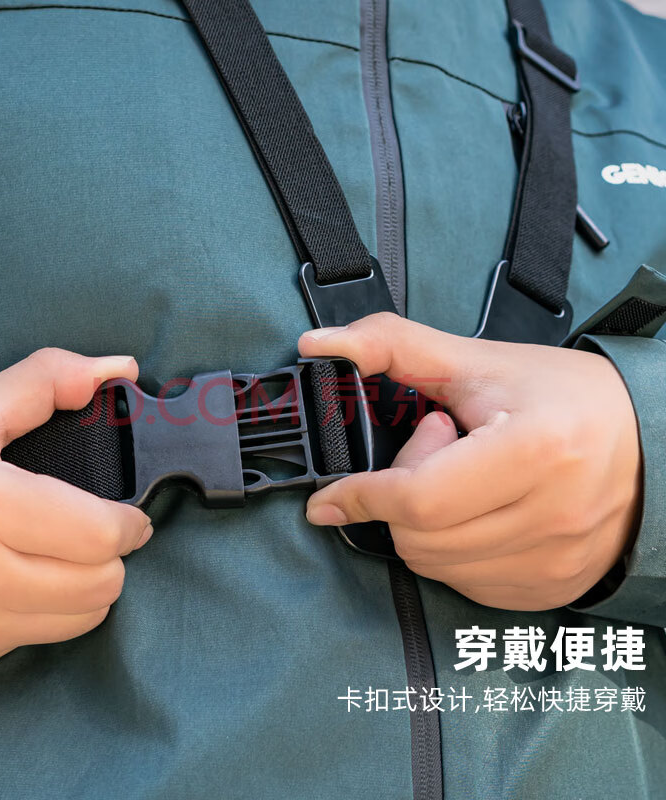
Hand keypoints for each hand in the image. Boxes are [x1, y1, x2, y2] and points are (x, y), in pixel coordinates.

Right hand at [0, 349, 151, 668]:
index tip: (130, 514)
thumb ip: (48, 381)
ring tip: (69, 555)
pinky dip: (51, 609)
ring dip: (90, 585)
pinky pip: (40, 637)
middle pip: (102, 583)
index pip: (99, 534)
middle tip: (97, 531)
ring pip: (82, 618)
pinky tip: (29, 579)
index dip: (130, 523)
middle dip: (112, 553)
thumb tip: (120, 368)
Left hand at [299, 313, 641, 610]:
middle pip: (418, 537)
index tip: (328, 498)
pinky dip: (449, 550)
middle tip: (439, 449)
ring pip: (435, 566)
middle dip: (399, 496)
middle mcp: (552, 515)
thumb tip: (315, 344)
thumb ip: (391, 345)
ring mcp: (554, 561)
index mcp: (536, 450)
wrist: (646, 442)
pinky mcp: (551, 587)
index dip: (361, 496)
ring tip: (464, 478)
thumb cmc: (562, 397)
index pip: (419, 498)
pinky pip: (464, 583)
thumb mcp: (479, 361)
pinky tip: (476, 512)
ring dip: (423, 524)